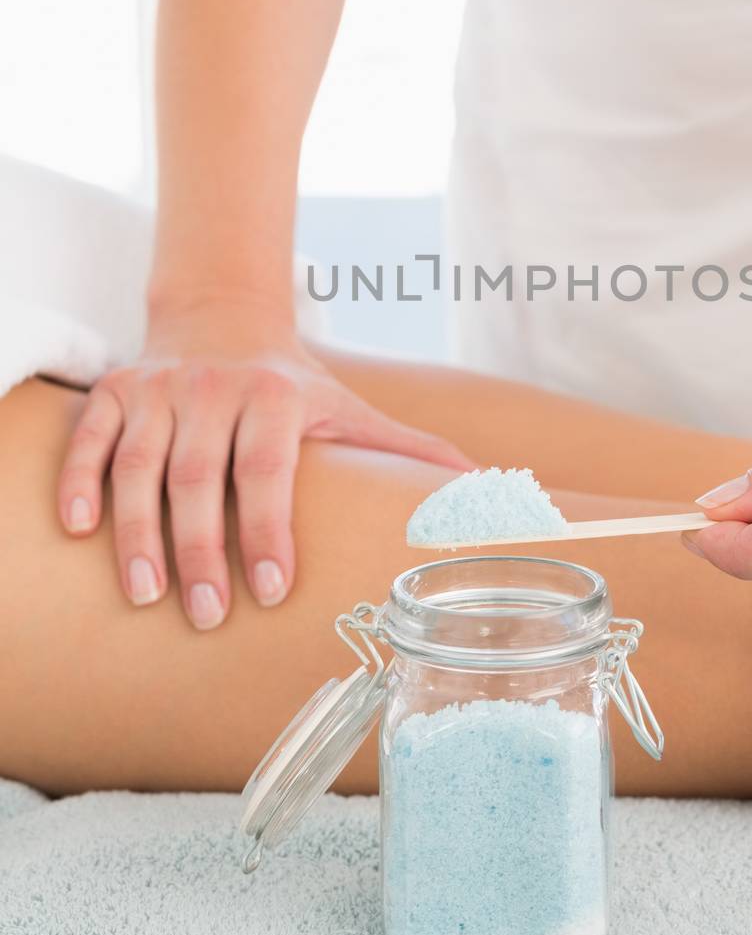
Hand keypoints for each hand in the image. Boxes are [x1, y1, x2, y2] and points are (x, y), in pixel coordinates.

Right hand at [57, 305, 470, 627]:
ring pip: (139, 464)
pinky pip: (87, 437)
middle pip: (199, 475)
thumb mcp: (352, 412)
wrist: (221, 319)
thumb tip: (491, 493)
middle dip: (200, 548)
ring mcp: (159, 390)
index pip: (268, 468)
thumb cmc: (293, 388)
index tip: (272, 588)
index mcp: (277, 397)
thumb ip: (410, 451)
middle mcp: (214, 388)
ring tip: (145, 596)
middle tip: (206, 615)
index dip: (269, 527)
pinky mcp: (114, 392)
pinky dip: (77, 479)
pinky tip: (77, 530)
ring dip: (137, 531)